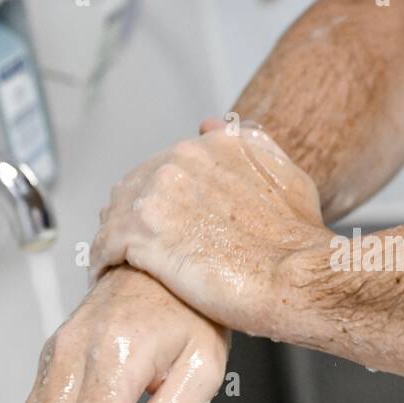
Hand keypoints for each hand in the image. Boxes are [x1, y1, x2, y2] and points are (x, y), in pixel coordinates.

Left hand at [90, 125, 327, 334]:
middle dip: (131, 218)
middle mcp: (180, 162)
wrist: (297, 279)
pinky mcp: (142, 236)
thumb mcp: (287, 177)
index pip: (163, 166)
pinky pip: (106, 245)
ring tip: (120, 265)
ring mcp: (157, 197)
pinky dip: (104, 261)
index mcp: (212, 146)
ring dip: (115, 238)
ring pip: (115, 214)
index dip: (159, 198)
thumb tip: (212, 124)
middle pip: (133, 188)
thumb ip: (251, 146)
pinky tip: (110, 276)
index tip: (161, 223)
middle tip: (136, 250)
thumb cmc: (298, 240)